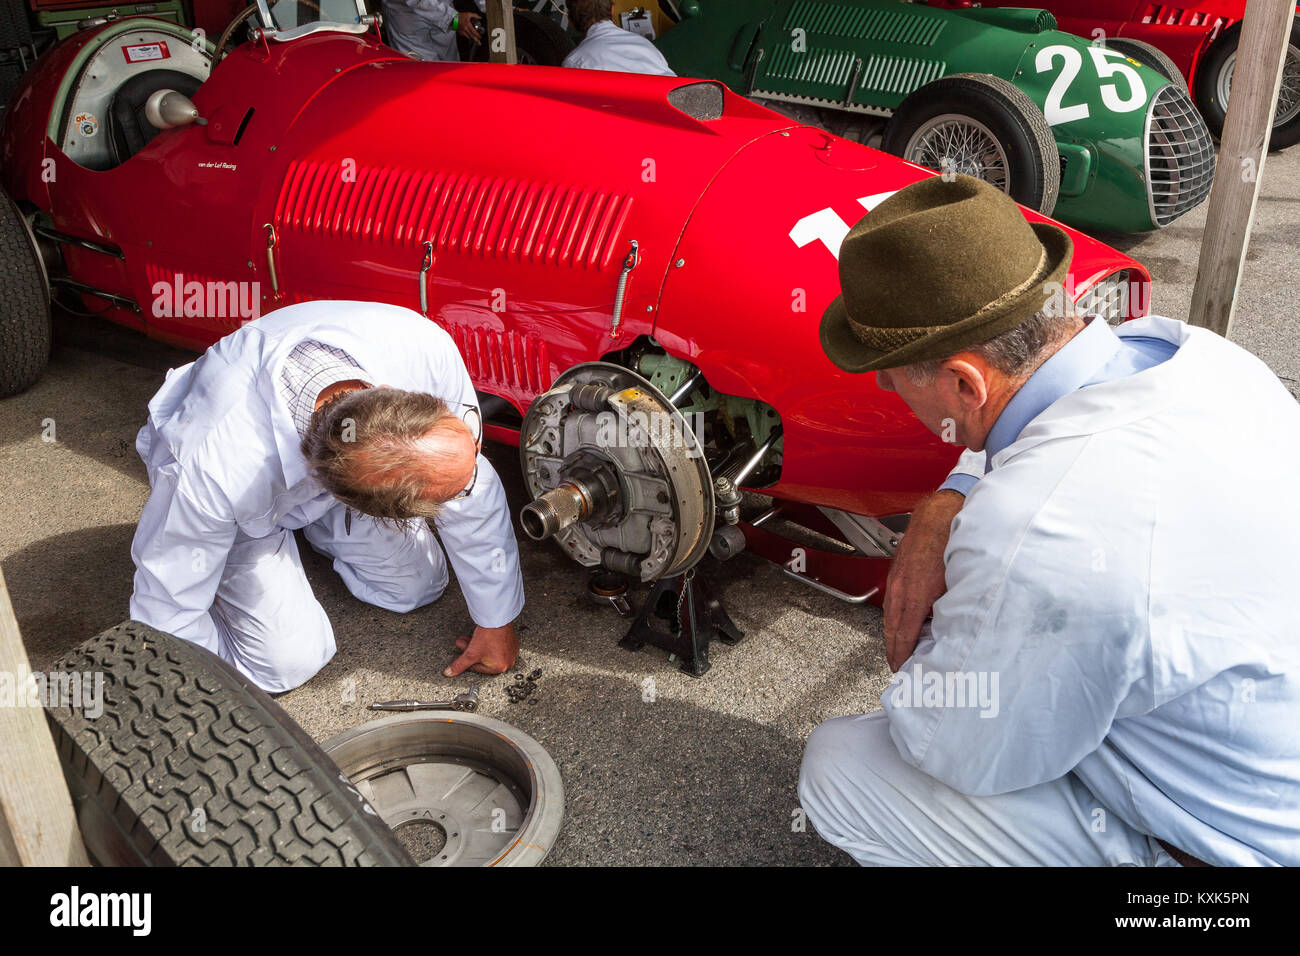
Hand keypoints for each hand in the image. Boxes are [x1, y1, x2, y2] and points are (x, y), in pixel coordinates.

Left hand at [445, 622, 517, 675]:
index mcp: (500, 667)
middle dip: (471, 651)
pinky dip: (489, 643)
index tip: (462, 651)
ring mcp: (511, 652)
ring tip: (469, 638)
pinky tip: (482, 637)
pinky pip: (498, 647)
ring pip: (490, 652)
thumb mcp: (471, 653)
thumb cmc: (488, 636)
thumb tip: (450, 673)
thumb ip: (459, 664)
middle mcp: (508, 662)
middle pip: (483, 659)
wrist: (498, 618)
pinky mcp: (513, 643)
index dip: (466, 659)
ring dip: (478, 646)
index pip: (478, 668)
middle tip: (463, 643)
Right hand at [457, 12, 482, 42]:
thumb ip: (475, 15)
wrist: (452, 18)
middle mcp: (465, 29)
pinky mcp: (460, 32)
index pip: (474, 32)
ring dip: (472, 40)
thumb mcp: (468, 14)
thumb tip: (480, 17)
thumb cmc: (460, 16)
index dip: (477, 35)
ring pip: (468, 37)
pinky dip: (468, 37)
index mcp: (467, 24)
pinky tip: (470, 38)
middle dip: (476, 40)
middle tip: (479, 43)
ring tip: (476, 42)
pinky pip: (465, 36)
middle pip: (472, 36)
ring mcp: (462, 31)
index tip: (480, 37)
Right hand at [883, 490, 962, 671]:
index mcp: (916, 595)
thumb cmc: (950, 542)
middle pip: (892, 628)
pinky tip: (901, 620)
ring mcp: (896, 579)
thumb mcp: (957, 583)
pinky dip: (893, 616)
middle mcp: (901, 589)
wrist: (938, 514)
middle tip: (897, 666)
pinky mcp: (897, 571)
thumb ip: (952, 609)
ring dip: (892, 634)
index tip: (902, 668)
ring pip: (890, 614)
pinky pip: (891, 601)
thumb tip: (956, 630)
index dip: (902, 655)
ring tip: (898, 648)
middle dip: (894, 649)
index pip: (904, 635)